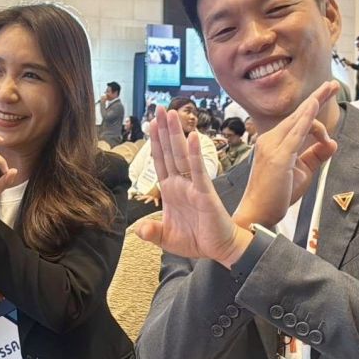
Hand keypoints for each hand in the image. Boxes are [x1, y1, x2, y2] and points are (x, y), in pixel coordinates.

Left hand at [133, 106, 251, 267]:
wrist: (220, 250)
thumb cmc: (197, 240)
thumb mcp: (166, 238)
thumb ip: (151, 231)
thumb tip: (138, 229)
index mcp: (170, 190)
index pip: (160, 161)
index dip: (154, 142)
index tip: (150, 122)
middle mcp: (181, 184)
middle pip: (169, 152)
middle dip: (163, 130)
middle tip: (159, 107)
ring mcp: (193, 187)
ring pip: (181, 156)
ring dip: (175, 134)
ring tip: (171, 114)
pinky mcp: (206, 194)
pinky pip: (198, 171)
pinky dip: (194, 155)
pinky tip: (191, 138)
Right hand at [232, 81, 338, 229]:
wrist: (257, 214)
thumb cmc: (276, 195)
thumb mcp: (302, 172)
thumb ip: (316, 156)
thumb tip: (333, 142)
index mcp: (273, 142)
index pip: (296, 121)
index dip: (312, 108)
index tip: (325, 96)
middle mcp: (269, 139)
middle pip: (297, 114)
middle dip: (317, 97)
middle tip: (333, 84)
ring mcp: (272, 146)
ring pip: (298, 120)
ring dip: (315, 103)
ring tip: (329, 89)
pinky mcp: (278, 156)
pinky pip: (295, 133)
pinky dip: (306, 119)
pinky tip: (315, 107)